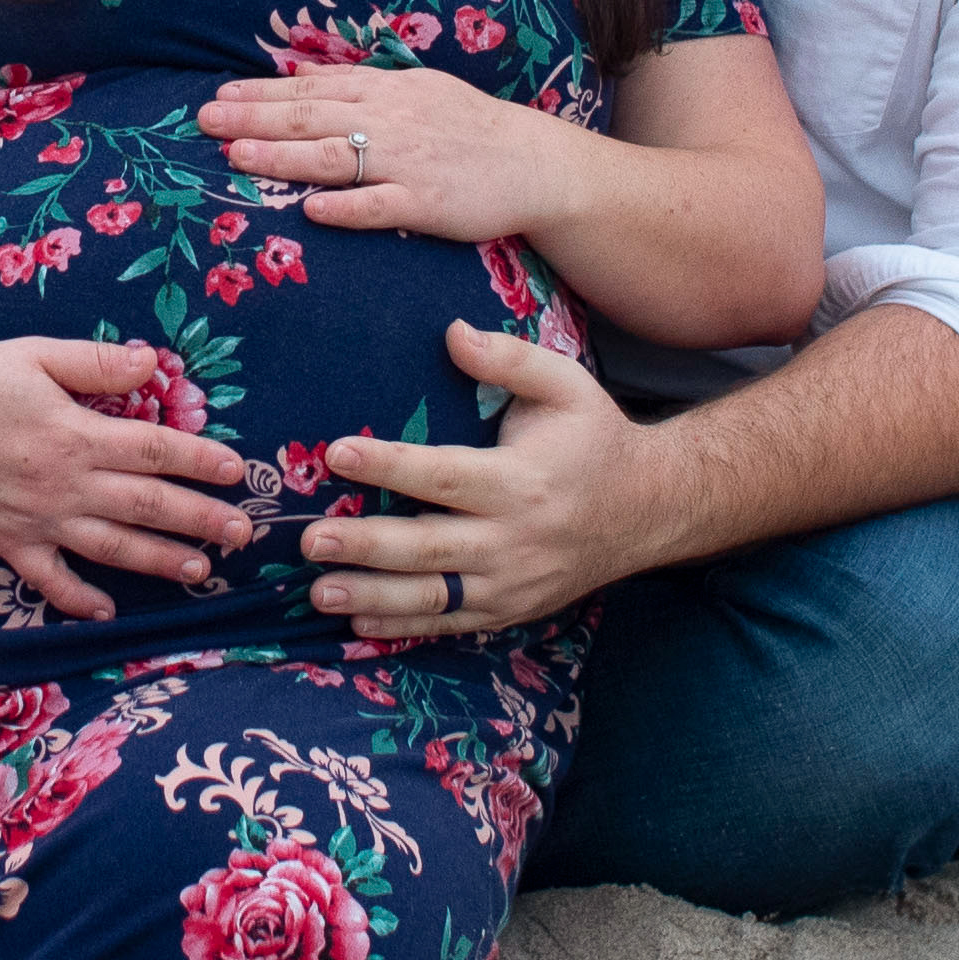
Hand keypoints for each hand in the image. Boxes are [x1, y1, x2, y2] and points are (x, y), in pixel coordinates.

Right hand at [0, 335, 259, 623]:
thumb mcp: (36, 356)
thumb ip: (97, 363)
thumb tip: (152, 362)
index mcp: (75, 435)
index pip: (153, 450)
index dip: (199, 461)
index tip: (236, 471)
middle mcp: (64, 485)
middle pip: (146, 505)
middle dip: (199, 519)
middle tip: (242, 532)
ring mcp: (37, 521)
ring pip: (112, 548)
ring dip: (160, 560)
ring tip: (200, 570)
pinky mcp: (8, 544)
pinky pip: (50, 581)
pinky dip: (80, 599)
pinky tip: (110, 610)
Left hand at [195, 64, 568, 242]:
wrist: (532, 162)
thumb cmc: (466, 127)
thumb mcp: (414, 90)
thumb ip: (359, 86)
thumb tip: (304, 78)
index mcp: (384, 92)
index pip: (311, 90)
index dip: (262, 93)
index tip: (218, 96)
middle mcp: (390, 122)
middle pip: (310, 119)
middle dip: (254, 119)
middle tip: (204, 121)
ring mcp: (407, 163)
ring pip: (335, 158)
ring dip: (283, 158)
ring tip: (237, 158)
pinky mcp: (427, 203)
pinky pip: (380, 205)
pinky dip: (346, 207)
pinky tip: (311, 210)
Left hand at [295, 322, 671, 636]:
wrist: (649, 509)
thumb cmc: (595, 437)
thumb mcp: (566, 384)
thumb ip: (509, 358)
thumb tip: (452, 332)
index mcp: (522, 480)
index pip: (444, 475)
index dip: (389, 465)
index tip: (335, 453)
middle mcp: (514, 538)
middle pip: (428, 546)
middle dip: (365, 545)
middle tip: (309, 541)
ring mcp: (512, 582)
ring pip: (433, 596)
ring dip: (372, 596)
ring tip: (318, 592)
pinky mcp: (510, 609)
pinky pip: (451, 622)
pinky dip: (403, 627)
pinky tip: (357, 622)